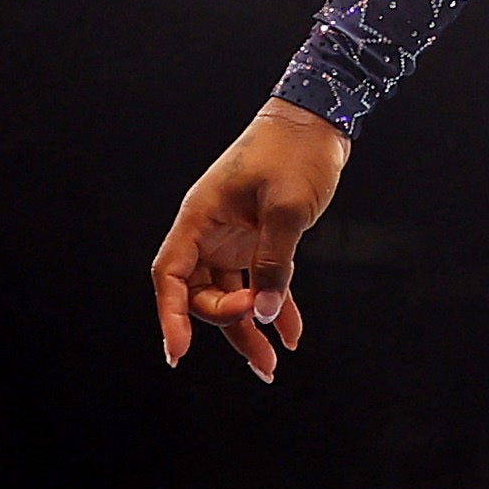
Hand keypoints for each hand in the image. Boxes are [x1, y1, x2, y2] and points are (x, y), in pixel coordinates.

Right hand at [152, 100, 354, 379]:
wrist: (318, 121)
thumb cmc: (295, 152)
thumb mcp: (287, 209)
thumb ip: (274, 261)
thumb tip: (267, 313)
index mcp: (200, 218)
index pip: (171, 276)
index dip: (170, 316)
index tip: (178, 353)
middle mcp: (209, 232)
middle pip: (200, 293)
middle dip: (227, 323)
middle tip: (265, 336)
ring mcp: (232, 238)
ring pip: (229, 294)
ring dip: (249, 329)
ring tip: (270, 367)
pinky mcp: (256, 242)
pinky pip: (257, 284)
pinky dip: (275, 308)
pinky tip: (292, 336)